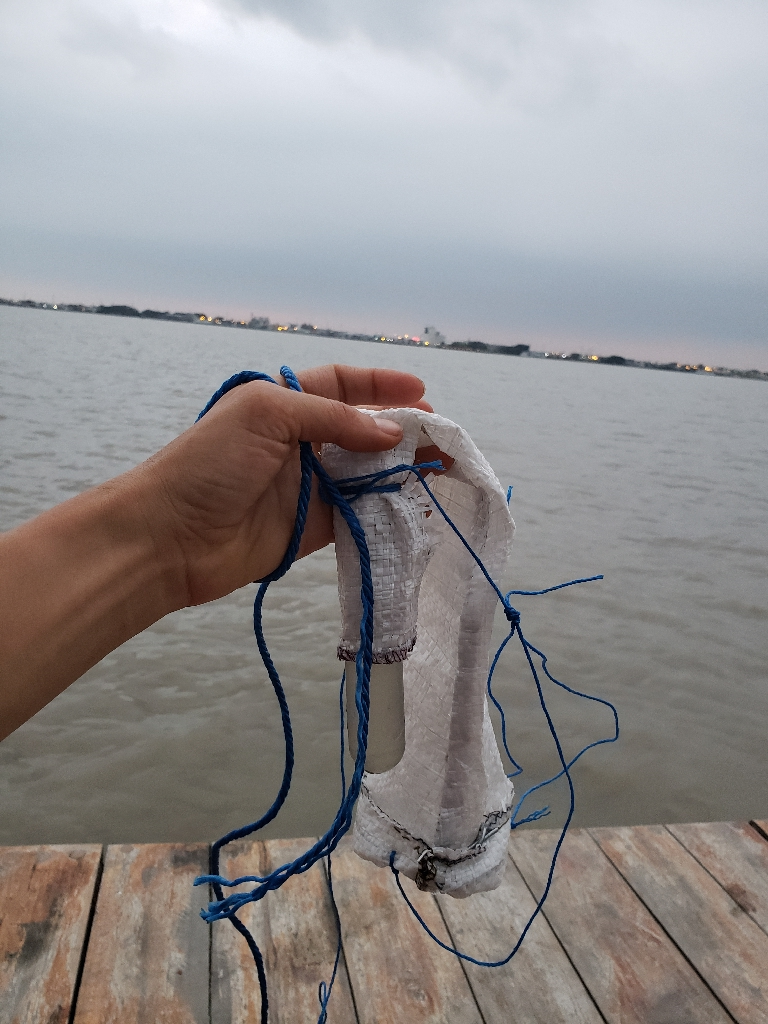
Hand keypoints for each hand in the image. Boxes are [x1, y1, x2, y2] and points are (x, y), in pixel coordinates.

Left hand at [138, 364, 429, 606]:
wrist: (170, 537)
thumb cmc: (209, 464)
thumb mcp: (267, 415)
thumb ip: (332, 418)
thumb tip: (390, 433)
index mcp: (283, 403)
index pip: (341, 384)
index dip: (381, 386)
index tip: (422, 393)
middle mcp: (298, 441)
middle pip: (362, 430)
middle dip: (404, 430)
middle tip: (442, 437)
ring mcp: (307, 486)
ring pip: (367, 473)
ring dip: (403, 471)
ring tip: (441, 469)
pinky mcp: (313, 528)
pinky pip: (360, 514)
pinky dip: (388, 509)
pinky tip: (416, 505)